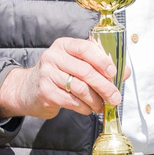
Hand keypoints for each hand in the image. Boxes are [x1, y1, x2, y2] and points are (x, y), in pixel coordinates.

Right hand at [0, 37, 118, 118]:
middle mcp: (53, 57)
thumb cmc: (59, 75)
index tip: (114, 72)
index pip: (86, 48)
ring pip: (79, 88)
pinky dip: (84, 107)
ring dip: (95, 100)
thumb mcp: (75, 64)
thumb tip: (125, 72)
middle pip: (85, 71)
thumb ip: (99, 65)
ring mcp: (47, 74)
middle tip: (115, 98)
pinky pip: (71, 101)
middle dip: (104, 86)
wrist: (28, 90)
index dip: (102, 60)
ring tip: (102, 106)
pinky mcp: (45, 92)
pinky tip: (88, 109)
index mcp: (64, 45)